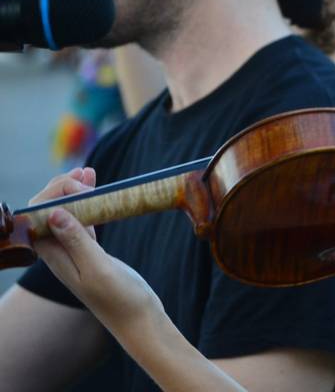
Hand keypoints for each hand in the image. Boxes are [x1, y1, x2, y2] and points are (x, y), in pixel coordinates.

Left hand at [32, 168, 162, 331]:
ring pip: (68, 213)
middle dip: (62, 187)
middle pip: (49, 211)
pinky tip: (99, 191)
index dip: (52, 193)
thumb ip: (77, 240)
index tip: (79, 185)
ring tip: (90, 172)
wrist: (138, 320)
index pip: (38, 215)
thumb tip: (55, 212)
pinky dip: (90, 203)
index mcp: (55, 256)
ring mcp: (76, 251)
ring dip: (76, 191)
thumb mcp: (98, 269)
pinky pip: (84, 221)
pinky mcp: (92, 252)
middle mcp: (60, 252)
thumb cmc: (120, 299)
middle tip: (87, 175)